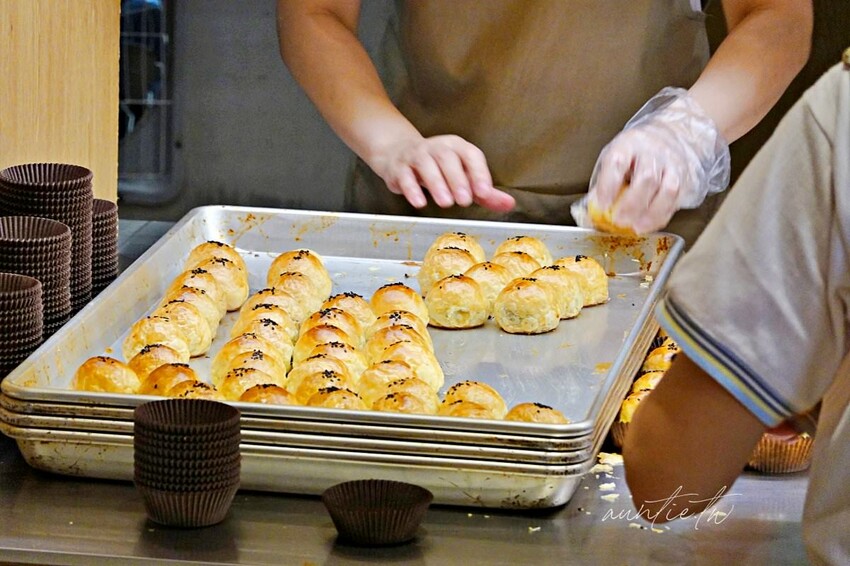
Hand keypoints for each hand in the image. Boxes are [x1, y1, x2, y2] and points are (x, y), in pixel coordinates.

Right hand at [368, 134, 515, 211]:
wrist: (398, 155)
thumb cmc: (437, 169)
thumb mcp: (463, 177)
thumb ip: (484, 193)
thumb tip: (509, 204)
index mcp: (457, 147)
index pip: (470, 155)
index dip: (479, 172)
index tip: (484, 191)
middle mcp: (437, 147)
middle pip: (447, 158)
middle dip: (457, 179)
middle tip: (464, 201)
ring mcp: (416, 155)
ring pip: (426, 164)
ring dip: (436, 184)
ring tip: (445, 203)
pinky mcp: (399, 167)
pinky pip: (405, 175)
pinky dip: (411, 189)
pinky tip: (419, 202)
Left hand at [585, 88, 730, 233]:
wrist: (670, 135)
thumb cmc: (634, 153)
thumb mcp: (613, 158)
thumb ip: (603, 183)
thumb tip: (591, 212)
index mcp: (627, 144)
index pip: (618, 162)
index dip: (609, 185)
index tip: (602, 205)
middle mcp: (652, 151)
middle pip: (646, 177)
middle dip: (632, 204)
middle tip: (619, 220)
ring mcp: (670, 163)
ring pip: (667, 189)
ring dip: (651, 213)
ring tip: (636, 227)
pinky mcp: (683, 177)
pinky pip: (675, 199)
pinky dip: (661, 216)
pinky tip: (648, 225)